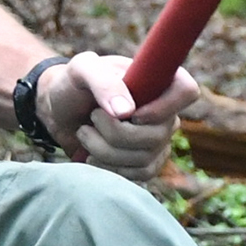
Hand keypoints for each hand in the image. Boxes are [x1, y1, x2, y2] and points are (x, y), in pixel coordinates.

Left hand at [37, 51, 198, 180]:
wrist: (59, 112)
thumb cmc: (73, 84)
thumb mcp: (81, 70)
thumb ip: (102, 82)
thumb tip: (128, 113)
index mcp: (158, 80)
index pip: (187, 91)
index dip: (163, 108)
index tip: (132, 113)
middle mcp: (164, 111)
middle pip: (158, 135)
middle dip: (115, 132)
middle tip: (91, 117)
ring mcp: (157, 138)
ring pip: (145, 158)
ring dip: (104, 150)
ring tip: (84, 133)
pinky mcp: (145, 161)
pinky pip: (139, 174)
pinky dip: (109, 168)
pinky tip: (91, 155)